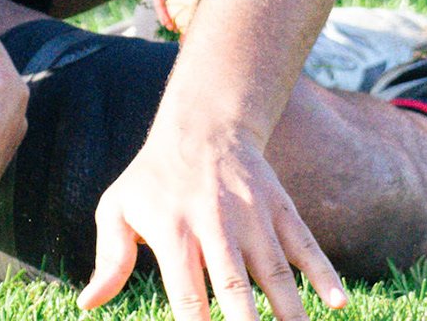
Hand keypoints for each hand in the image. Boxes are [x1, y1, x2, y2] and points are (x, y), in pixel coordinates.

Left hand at [76, 114, 347, 320]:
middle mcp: (217, 226)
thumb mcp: (118, 208)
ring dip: (290, 312)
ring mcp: (254, 217)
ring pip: (276, 272)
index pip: (186, 295)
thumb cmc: (154, 177)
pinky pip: (306, 245)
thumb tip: (87, 303)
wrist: (205, 124)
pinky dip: (324, 273)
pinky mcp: (281, 208)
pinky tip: (338, 303)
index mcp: (174, 232)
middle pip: (235, 287)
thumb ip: (110, 260)